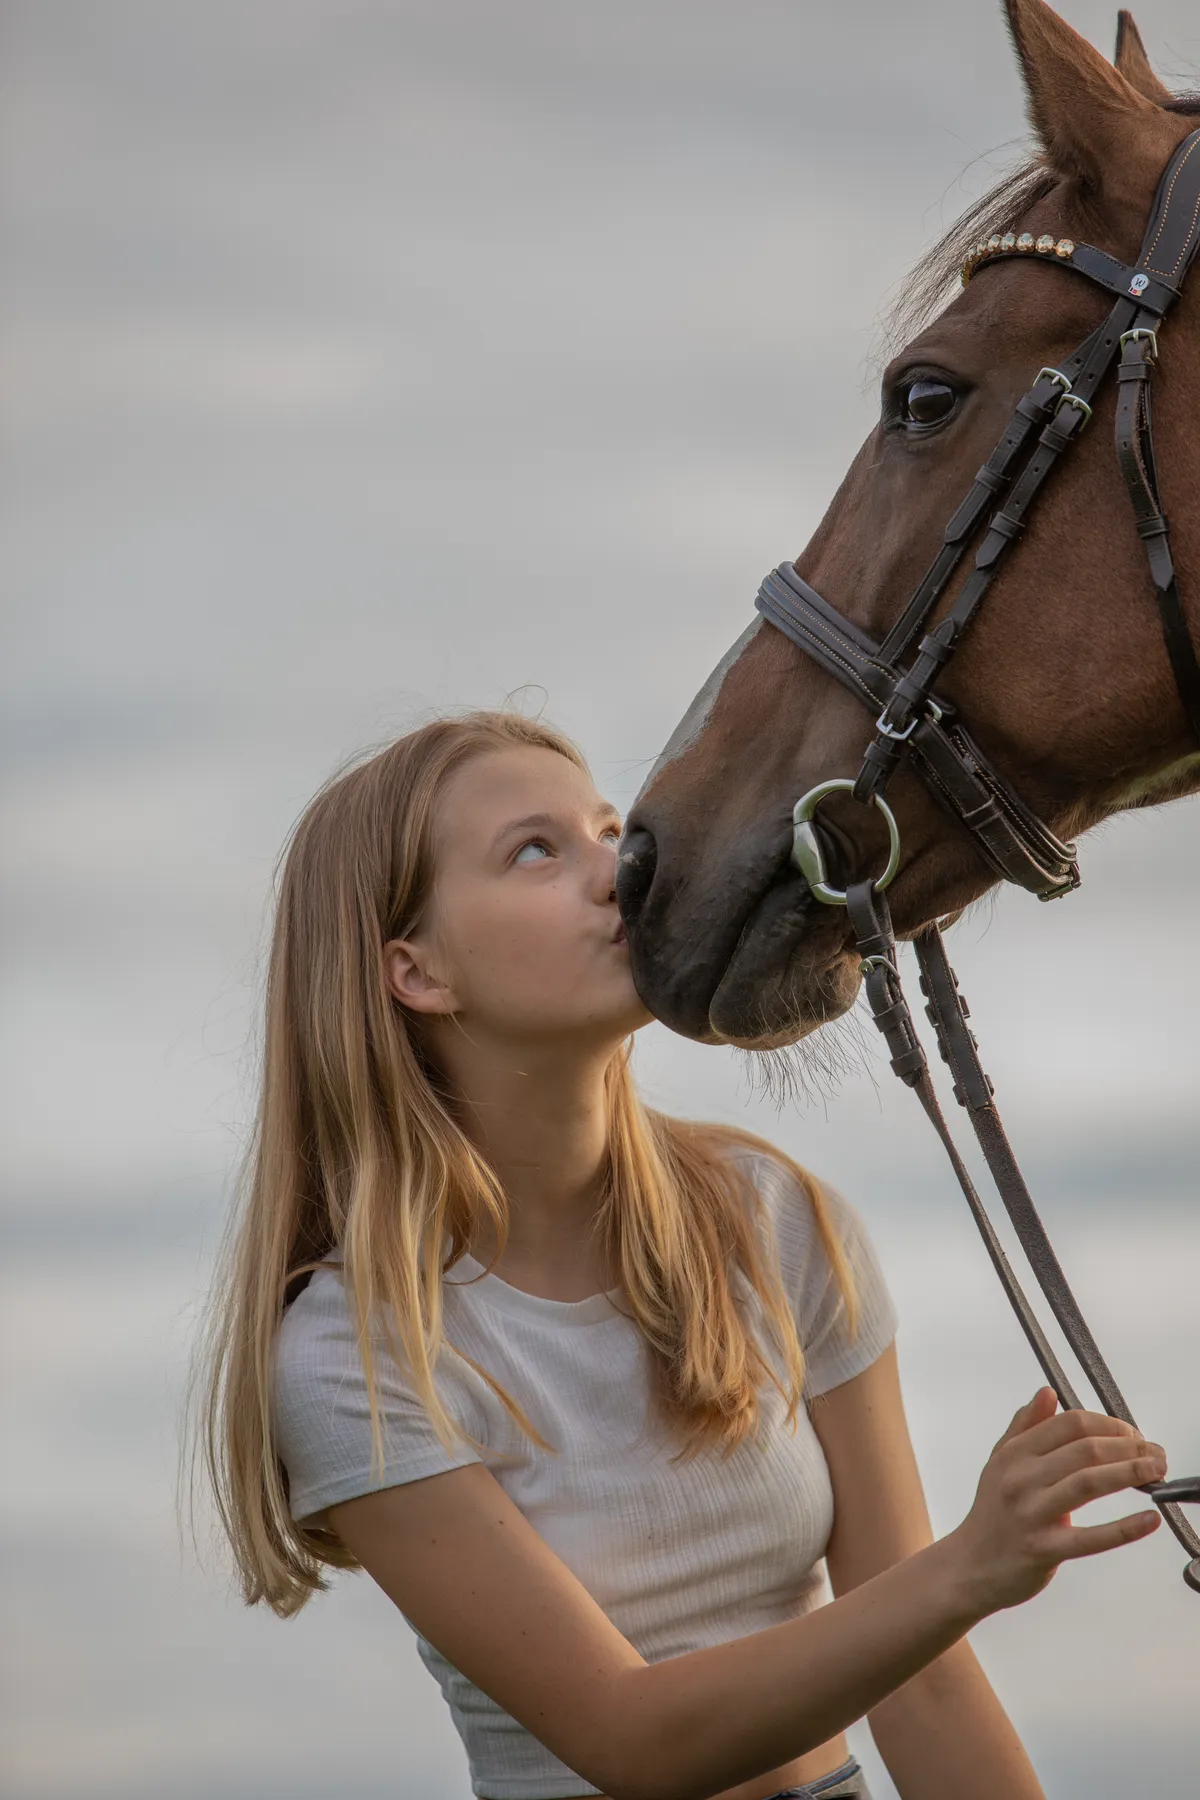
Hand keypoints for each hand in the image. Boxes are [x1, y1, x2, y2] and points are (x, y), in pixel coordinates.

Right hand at [948, 1387, 1165, 1612]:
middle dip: (1129, 1446)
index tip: (1131, 1433)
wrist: (970, 1565)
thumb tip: (1048, 1393)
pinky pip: (1090, 1538)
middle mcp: (1021, 1478)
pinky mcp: (1044, 1550)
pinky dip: (1125, 1529)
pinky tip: (1149, 1521)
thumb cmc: (992, 1513)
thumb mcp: (999, 1461)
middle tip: (1156, 1453)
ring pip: (1089, 1483)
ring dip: (1131, 1473)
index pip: (1070, 1423)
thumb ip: (1024, 1425)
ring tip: (1157, 1472)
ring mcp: (1032, 1514)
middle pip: (1085, 1449)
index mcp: (1015, 1453)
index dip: (1109, 1424)